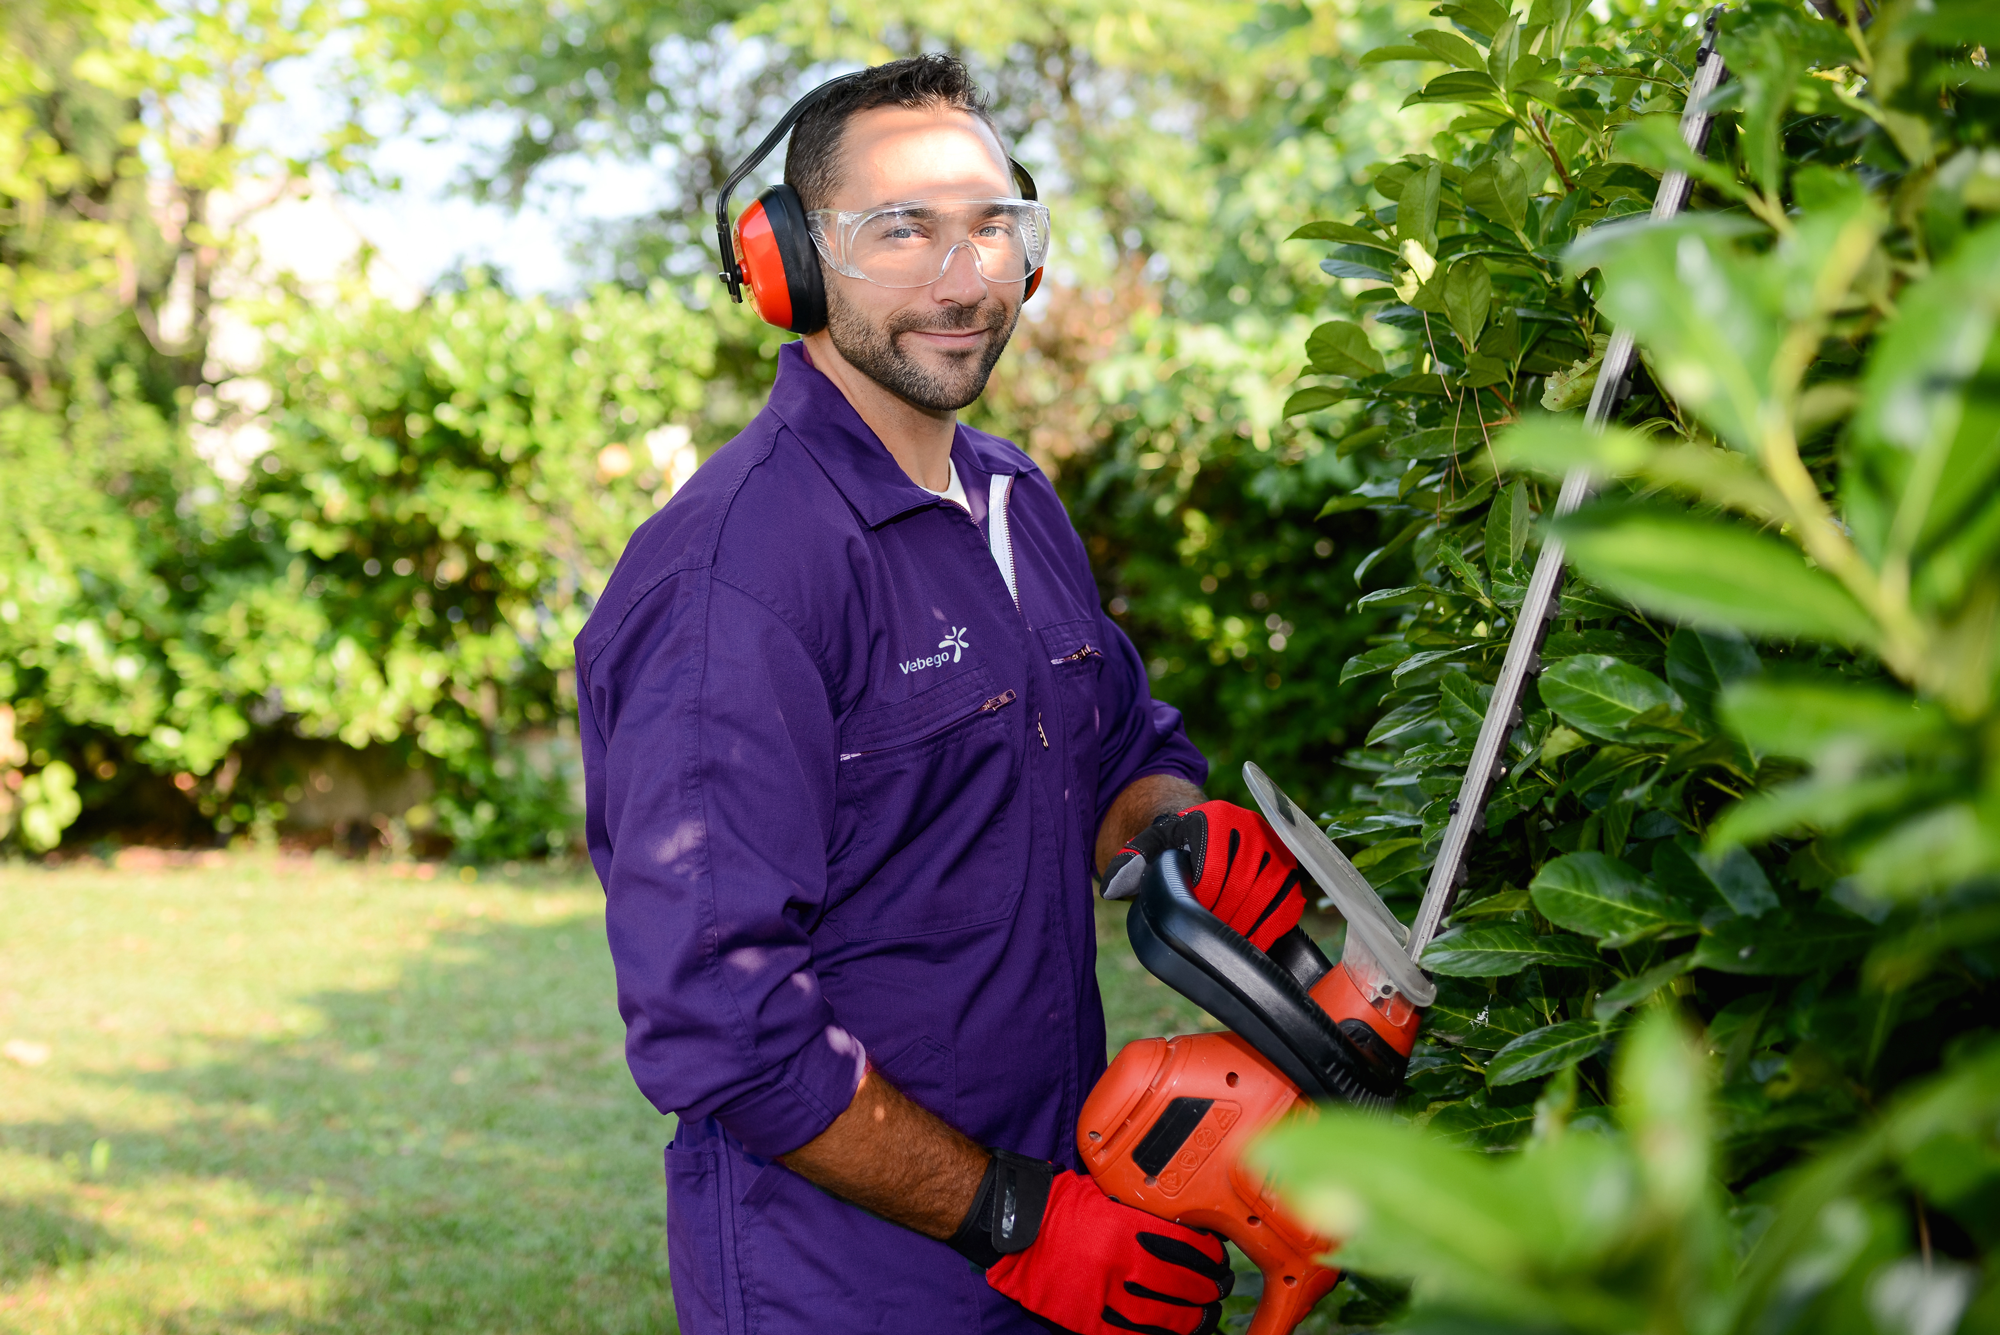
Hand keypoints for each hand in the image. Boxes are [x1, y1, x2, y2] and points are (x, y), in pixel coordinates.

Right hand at [984, 1170, 1231, 1334]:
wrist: (1013, 1229)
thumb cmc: (1056, 1206)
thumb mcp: (1105, 1196)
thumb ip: (1140, 1213)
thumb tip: (1178, 1226)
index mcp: (1128, 1229)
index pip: (1187, 1248)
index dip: (1210, 1259)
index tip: (1219, 1262)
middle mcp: (1122, 1265)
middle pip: (1183, 1287)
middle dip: (1207, 1292)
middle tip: (1218, 1292)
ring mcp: (1105, 1297)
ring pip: (1164, 1318)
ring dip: (1190, 1321)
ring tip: (1204, 1319)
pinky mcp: (1088, 1321)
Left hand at [1102, 800, 1306, 950]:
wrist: (1208, 832)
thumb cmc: (1176, 844)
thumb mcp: (1150, 845)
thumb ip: (1130, 861)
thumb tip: (1113, 887)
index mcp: (1217, 818)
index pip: (1214, 870)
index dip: (1201, 901)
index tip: (1188, 916)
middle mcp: (1253, 828)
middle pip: (1242, 887)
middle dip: (1221, 918)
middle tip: (1203, 936)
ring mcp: (1277, 850)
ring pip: (1267, 900)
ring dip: (1245, 927)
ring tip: (1221, 942)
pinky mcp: (1292, 872)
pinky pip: (1287, 908)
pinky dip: (1268, 929)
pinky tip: (1246, 940)